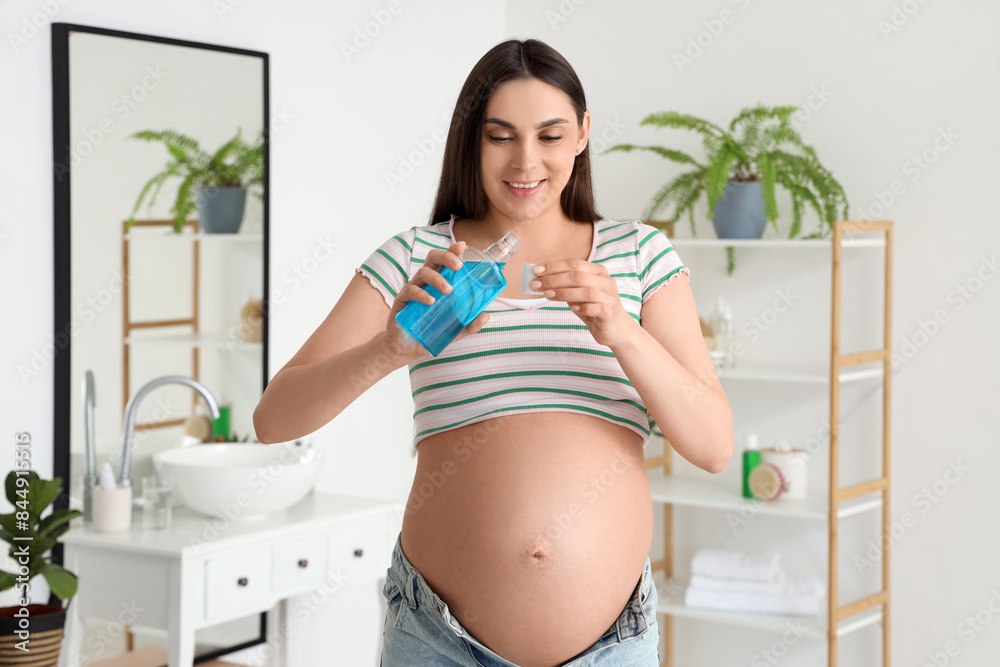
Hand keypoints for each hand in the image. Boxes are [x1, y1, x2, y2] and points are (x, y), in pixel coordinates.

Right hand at [381, 241, 490, 359]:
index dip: (453, 251)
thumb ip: (468, 324)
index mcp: (438, 282)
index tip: (463, 246)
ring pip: (423, 273)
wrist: (406, 348)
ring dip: (437, 279)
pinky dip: (421, 294)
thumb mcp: (453, 330)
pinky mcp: (402, 300)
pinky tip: (430, 301)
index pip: (445, 261)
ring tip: (448, 290)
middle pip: (433, 259)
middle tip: (458, 266)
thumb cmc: (430, 332)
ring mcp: (413, 289)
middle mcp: (425, 282)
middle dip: (446, 257)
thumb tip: (486, 316)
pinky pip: (410, 291)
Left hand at [529, 258, 637, 347]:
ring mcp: (609, 296)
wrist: (616, 328)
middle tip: (536, 284)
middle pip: (578, 276)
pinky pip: (594, 307)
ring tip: (547, 295)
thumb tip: (541, 280)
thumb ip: (565, 285)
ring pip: (586, 291)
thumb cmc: (594, 307)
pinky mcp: (610, 312)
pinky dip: (581, 307)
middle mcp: (606, 281)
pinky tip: (572, 308)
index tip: (536, 270)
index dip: (554, 266)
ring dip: (564, 293)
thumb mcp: (579, 292)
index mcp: (598, 271)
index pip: (574, 263)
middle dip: (554, 279)